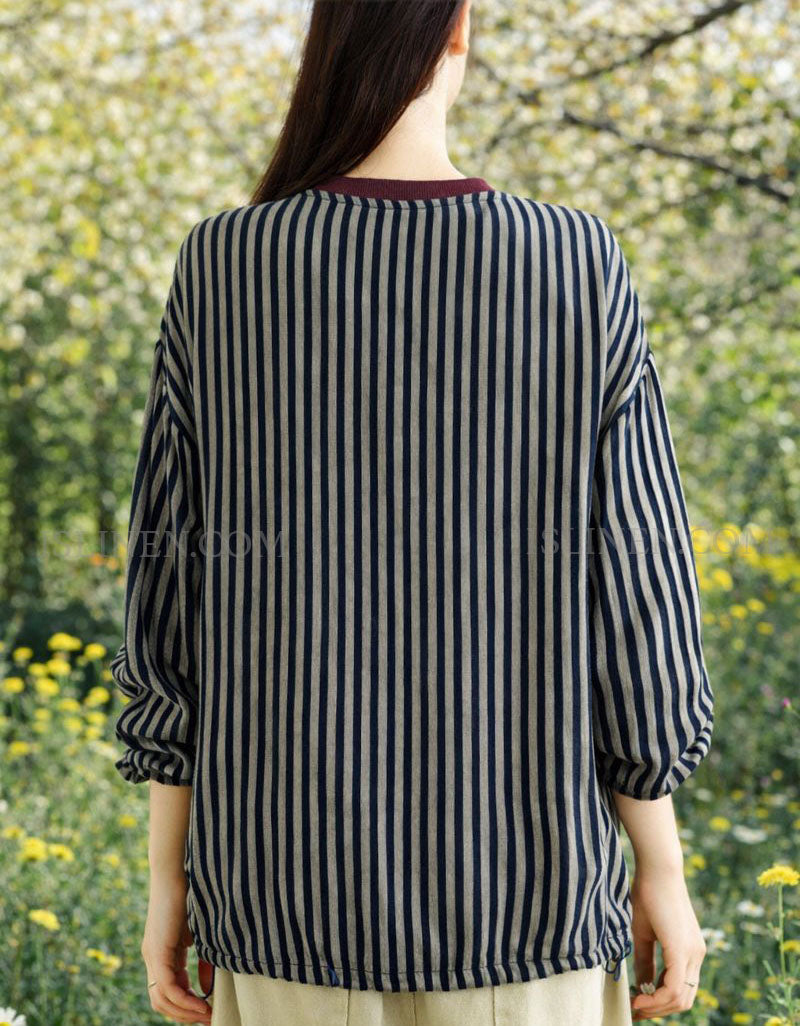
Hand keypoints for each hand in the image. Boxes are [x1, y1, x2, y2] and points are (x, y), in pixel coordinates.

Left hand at [141, 873, 212, 1023]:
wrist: (177, 871)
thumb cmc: (191, 896)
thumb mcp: (199, 936)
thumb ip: (202, 962)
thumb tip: (205, 991)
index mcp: (161, 954)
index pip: (168, 992)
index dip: (186, 1008)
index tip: (208, 1013)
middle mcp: (151, 959)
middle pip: (161, 1002)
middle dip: (185, 1016)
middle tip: (208, 1020)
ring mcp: (152, 956)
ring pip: (162, 999)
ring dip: (185, 1012)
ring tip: (207, 1015)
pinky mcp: (157, 951)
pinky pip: (168, 986)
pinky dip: (184, 1000)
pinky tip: (202, 1002)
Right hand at [628, 865, 706, 1020]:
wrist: (657, 869)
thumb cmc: (648, 894)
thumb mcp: (644, 933)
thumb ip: (646, 960)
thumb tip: (642, 985)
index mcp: (690, 951)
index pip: (681, 989)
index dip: (659, 1002)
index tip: (637, 1003)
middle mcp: (697, 955)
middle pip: (683, 1000)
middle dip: (658, 1010)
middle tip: (635, 1009)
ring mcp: (693, 953)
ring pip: (680, 998)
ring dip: (656, 1007)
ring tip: (635, 1004)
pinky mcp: (682, 949)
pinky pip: (674, 986)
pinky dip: (656, 998)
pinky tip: (639, 997)